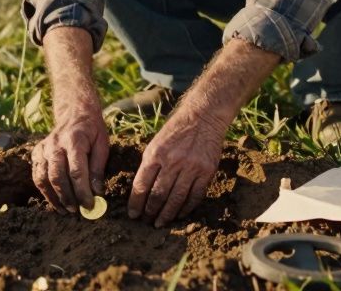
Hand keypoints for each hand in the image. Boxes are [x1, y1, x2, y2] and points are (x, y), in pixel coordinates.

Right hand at [31, 106, 108, 212]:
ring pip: (43, 178)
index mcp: (74, 141)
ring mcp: (43, 148)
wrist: (74, 112)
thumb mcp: (103, 144)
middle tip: (77, 211)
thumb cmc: (92, 130)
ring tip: (65, 210)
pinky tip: (54, 199)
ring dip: (54, 197)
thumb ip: (99, 168)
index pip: (77, 172)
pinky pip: (36, 175)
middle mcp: (55, 144)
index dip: (83, 192)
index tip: (90, 205)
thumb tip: (97, 192)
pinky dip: (44, 190)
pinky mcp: (36, 152)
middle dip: (67, 197)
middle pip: (57, 176)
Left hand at [128, 109, 224, 226]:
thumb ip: (149, 165)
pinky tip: (179, 214)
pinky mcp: (207, 172)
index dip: (136, 203)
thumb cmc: (175, 131)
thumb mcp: (156, 143)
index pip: (142, 185)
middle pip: (158, 195)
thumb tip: (140, 190)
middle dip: (150, 211)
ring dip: (167, 214)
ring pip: (176, 199)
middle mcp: (172, 162)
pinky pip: (195, 196)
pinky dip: (186, 208)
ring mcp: (191, 168)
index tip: (133, 214)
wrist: (203, 117)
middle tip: (146, 222)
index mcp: (155, 154)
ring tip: (160, 223)